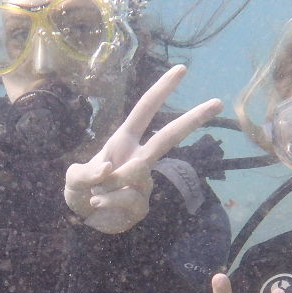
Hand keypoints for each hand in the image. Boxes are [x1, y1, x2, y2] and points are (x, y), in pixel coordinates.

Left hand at [64, 64, 222, 234]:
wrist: (82, 222)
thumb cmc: (79, 192)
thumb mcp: (73, 179)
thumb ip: (86, 173)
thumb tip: (109, 169)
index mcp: (123, 141)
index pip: (145, 110)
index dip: (161, 89)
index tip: (181, 70)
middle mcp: (138, 158)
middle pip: (169, 136)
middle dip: (193, 118)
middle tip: (218, 102)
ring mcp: (144, 182)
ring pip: (137, 174)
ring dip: (108, 186)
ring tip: (95, 196)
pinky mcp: (143, 205)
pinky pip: (128, 200)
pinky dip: (108, 203)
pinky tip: (100, 207)